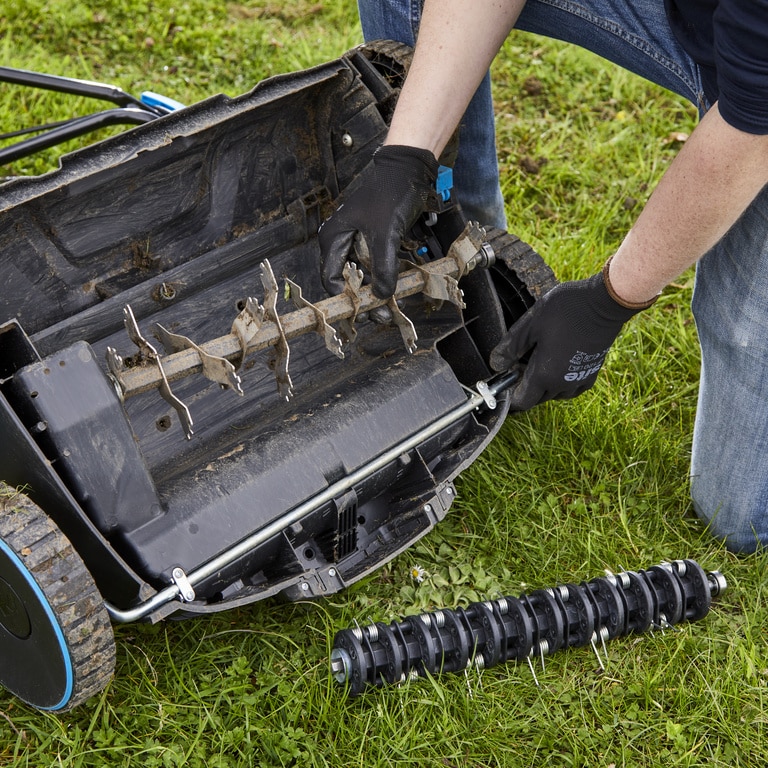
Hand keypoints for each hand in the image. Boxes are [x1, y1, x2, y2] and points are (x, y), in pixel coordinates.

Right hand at [319, 145, 437, 297]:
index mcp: (333, 239)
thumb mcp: (386, 233)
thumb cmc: (391, 194)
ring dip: (375, 292)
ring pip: (362, 277)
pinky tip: (396, 289)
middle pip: (346, 282)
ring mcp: (356, 243)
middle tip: (381, 314)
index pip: (331, 279)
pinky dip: (384, 278)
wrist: (409, 170)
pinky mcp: (373, 243)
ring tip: (390, 307)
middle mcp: (340, 243)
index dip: (346, 298)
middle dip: (363, 300)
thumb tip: (382, 295)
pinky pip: (375, 267)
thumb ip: (383, 267)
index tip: (364, 311)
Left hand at [489, 261, 655, 409]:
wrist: (604, 302)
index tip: (505, 379)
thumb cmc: (566, 310)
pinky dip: (560, 382)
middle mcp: (562, 384)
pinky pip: (571, 388)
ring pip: (554, 394)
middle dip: (524, 386)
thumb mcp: (531, 324)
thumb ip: (511, 347)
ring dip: (542, 384)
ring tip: (537, 359)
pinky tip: (556, 362)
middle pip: (536, 398)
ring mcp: (579, 380)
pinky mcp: (592, 373)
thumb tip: (496, 365)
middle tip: (518, 362)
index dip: (509, 395)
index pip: (522, 401)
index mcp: (545, 375)